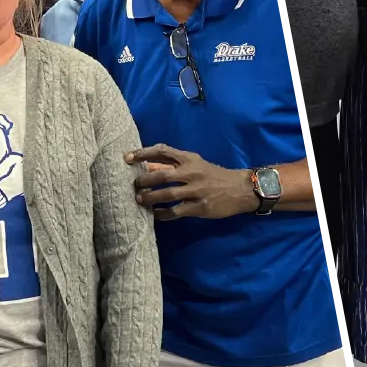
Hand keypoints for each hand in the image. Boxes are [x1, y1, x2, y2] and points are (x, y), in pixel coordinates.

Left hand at [125, 144, 255, 219]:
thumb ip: (172, 164)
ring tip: (139, 200)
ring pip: (168, 194)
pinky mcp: (200, 207)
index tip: (128, 157)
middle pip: (162, 175)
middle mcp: (191, 172)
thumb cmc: (212, 174)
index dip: (144, 153)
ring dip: (150, 198)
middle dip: (145, 180)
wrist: (238, 188)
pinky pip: (177, 211)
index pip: (162, 151)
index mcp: (189, 158)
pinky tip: (155, 215)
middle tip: (134, 185)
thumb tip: (148, 165)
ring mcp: (196, 190)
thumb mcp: (195, 163)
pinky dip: (163, 214)